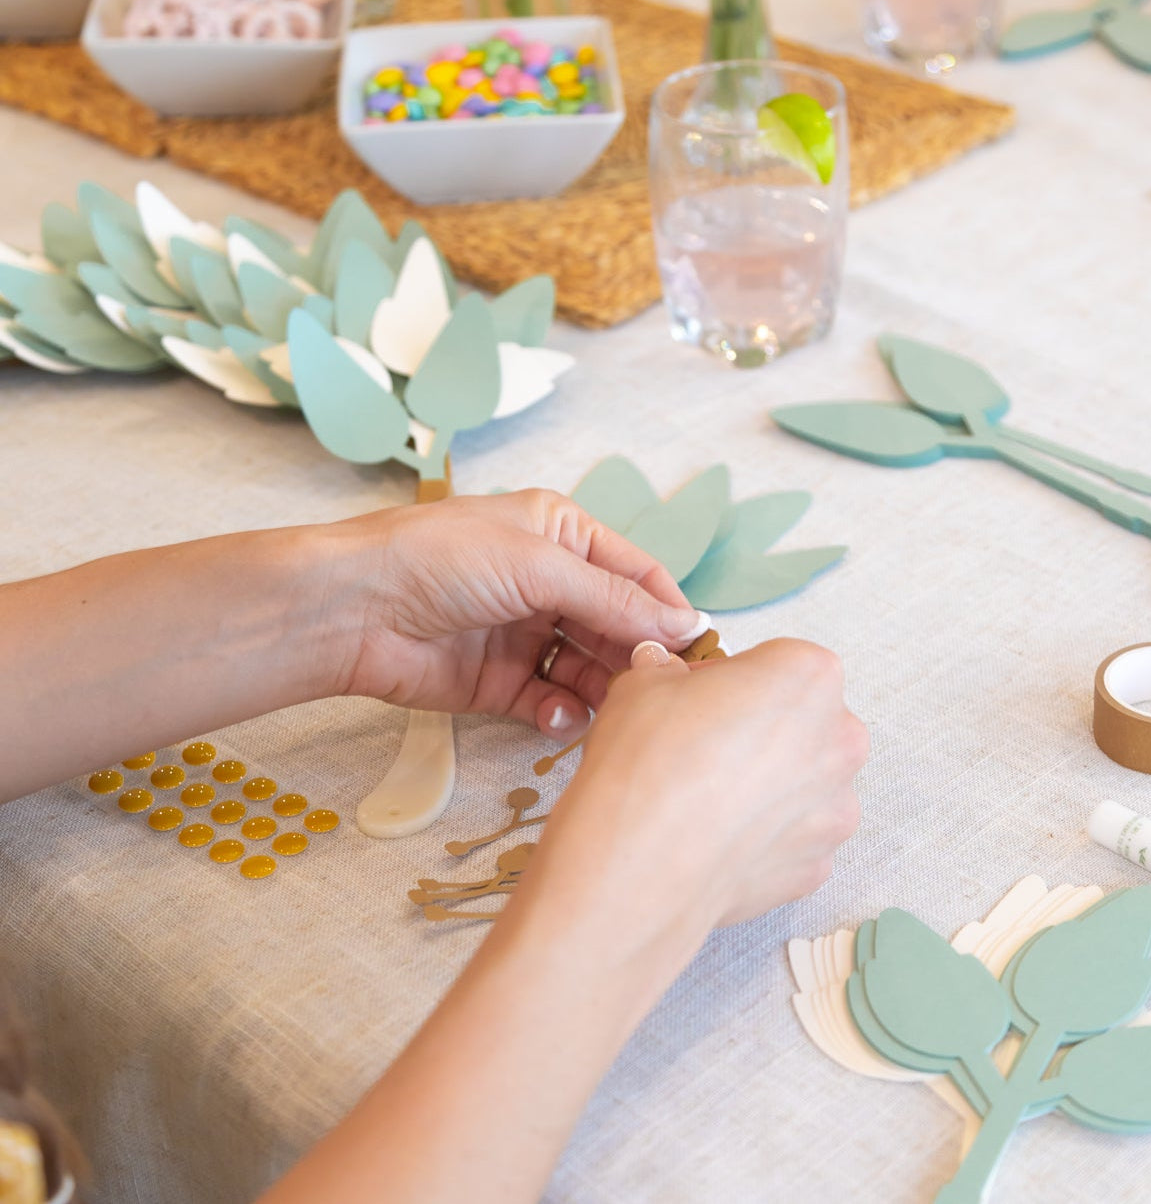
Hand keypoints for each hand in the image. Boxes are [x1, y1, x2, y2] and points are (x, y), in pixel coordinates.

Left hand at [327, 491, 705, 740]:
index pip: (636, 575)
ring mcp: (525, 634)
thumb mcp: (540, 567)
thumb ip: (614, 600)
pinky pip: (550, 702)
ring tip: (611, 708)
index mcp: (562, 534)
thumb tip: (684, 624)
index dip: (668, 610)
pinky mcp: (500, 683)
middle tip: (656, 690)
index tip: (699, 650)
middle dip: (636, 655)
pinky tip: (556, 715)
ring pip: (589, 668)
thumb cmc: (441, 559)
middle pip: (617, 625)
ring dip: (602, 689)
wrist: (352, 609)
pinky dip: (561, 713)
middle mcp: (549, 583)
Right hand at [518, 639, 866, 938]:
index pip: (775, 662)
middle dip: (759, 730)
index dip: (730, 678)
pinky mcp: (818, 866)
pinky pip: (793, 837)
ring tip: (706, 798)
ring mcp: (835, 808)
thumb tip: (660, 672)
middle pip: (801, 722)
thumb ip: (664, 672)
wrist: (639, 863)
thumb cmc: (649, 760)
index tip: (697, 697)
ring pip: (802, 783)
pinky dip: (762, 836)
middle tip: (702, 746)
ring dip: (766, 785)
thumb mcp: (642, 683)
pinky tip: (716, 837)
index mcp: (809, 675)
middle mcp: (840, 739)